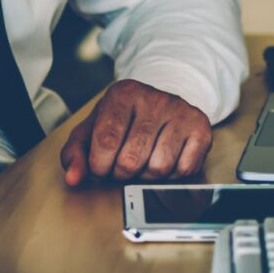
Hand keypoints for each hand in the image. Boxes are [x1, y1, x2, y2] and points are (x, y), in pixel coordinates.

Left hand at [59, 79, 211, 186]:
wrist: (161, 102)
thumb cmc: (123, 119)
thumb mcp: (93, 127)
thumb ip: (75, 153)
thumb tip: (72, 179)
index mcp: (123, 93)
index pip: (106, 140)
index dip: (99, 165)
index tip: (100, 168)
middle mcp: (155, 98)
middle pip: (131, 159)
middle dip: (120, 173)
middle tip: (120, 167)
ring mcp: (181, 112)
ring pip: (158, 168)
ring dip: (145, 176)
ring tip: (141, 161)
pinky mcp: (201, 129)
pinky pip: (183, 171)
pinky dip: (169, 176)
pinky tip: (163, 159)